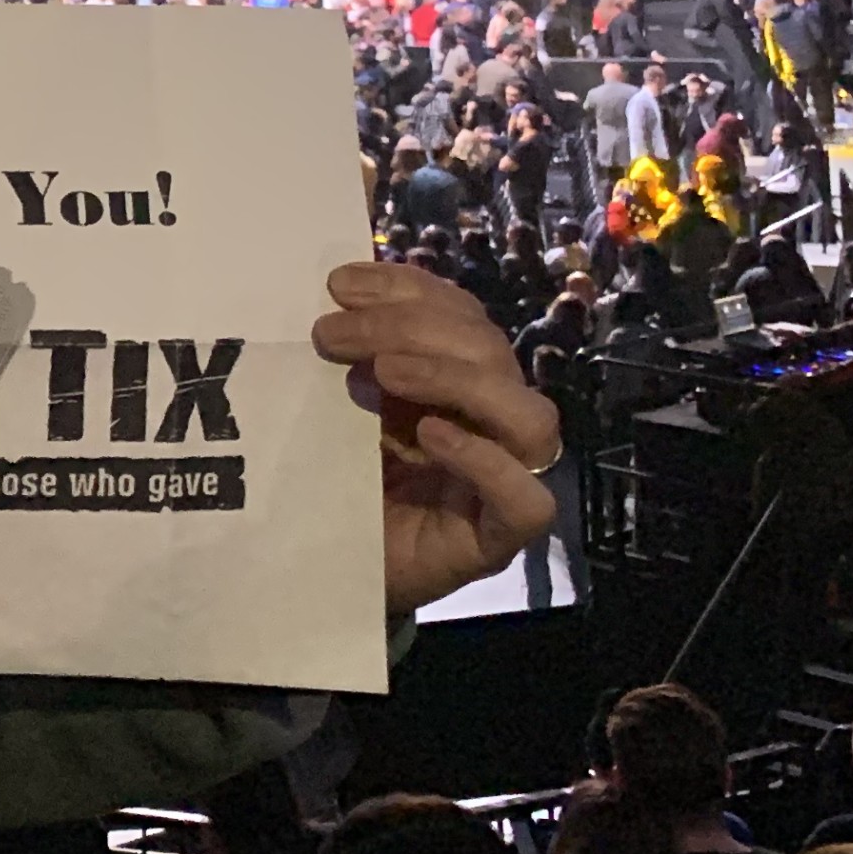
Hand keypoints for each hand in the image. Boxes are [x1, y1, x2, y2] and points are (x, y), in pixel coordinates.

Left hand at [315, 261, 563, 610]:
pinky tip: (429, 436)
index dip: (408, 288)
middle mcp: (488, 423)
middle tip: (332, 335)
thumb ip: (348, 358)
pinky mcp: (496, 538)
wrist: (322, 568)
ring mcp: (501, 481)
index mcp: (456, 381)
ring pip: (530, 416)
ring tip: (386, 372)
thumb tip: (336, 296)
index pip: (459, 315)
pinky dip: (485, 461)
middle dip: (409, 327)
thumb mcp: (333, 405)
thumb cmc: (332, 482)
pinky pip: (527, 499)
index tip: (339, 285)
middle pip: (490, 353)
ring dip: (456, 379)